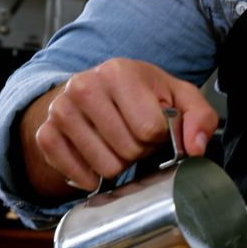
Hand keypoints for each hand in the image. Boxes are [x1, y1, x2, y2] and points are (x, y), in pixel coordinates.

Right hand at [22, 58, 217, 195]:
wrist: (100, 90)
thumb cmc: (144, 94)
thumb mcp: (181, 97)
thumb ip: (200, 118)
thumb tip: (196, 147)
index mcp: (119, 72)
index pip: (150, 128)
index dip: (160, 136)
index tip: (156, 126)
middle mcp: (84, 87)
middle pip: (128, 149)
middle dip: (141, 150)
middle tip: (137, 135)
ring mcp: (61, 110)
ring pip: (105, 166)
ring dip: (119, 162)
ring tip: (119, 141)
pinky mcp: (46, 133)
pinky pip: (73, 171)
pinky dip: (92, 175)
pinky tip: (99, 158)